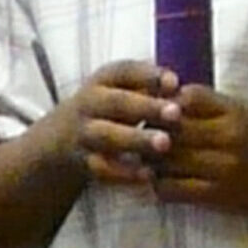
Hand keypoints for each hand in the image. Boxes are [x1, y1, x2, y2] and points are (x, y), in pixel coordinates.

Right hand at [54, 61, 181, 186]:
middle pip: (117, 103)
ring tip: (165, 144)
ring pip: (108, 136)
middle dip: (146, 107)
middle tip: (176, 113)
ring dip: (136, 140)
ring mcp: (84, 133)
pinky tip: (150, 176)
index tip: (175, 82)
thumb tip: (186, 89)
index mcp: (103, 81)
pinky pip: (103, 169)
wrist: (61, 138)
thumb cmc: (110, 109)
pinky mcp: (84, 161)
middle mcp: (90, 104)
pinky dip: (125, 174)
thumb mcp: (122, 88)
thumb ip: (151, 86)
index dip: (149, 75)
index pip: (124, 71)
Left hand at [153, 84, 247, 213]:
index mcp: (233, 111)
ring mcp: (223, 168)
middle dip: (150, 131)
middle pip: (173, 129)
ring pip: (168, 159)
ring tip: (144, 158)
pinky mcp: (216, 195)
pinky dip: (157, 184)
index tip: (155, 109)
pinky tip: (157, 179)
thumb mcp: (237, 113)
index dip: (165, 102)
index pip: (188, 97)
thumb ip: (202, 104)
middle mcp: (229, 137)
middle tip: (139, 135)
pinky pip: (172, 188)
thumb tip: (156, 98)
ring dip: (149, 160)